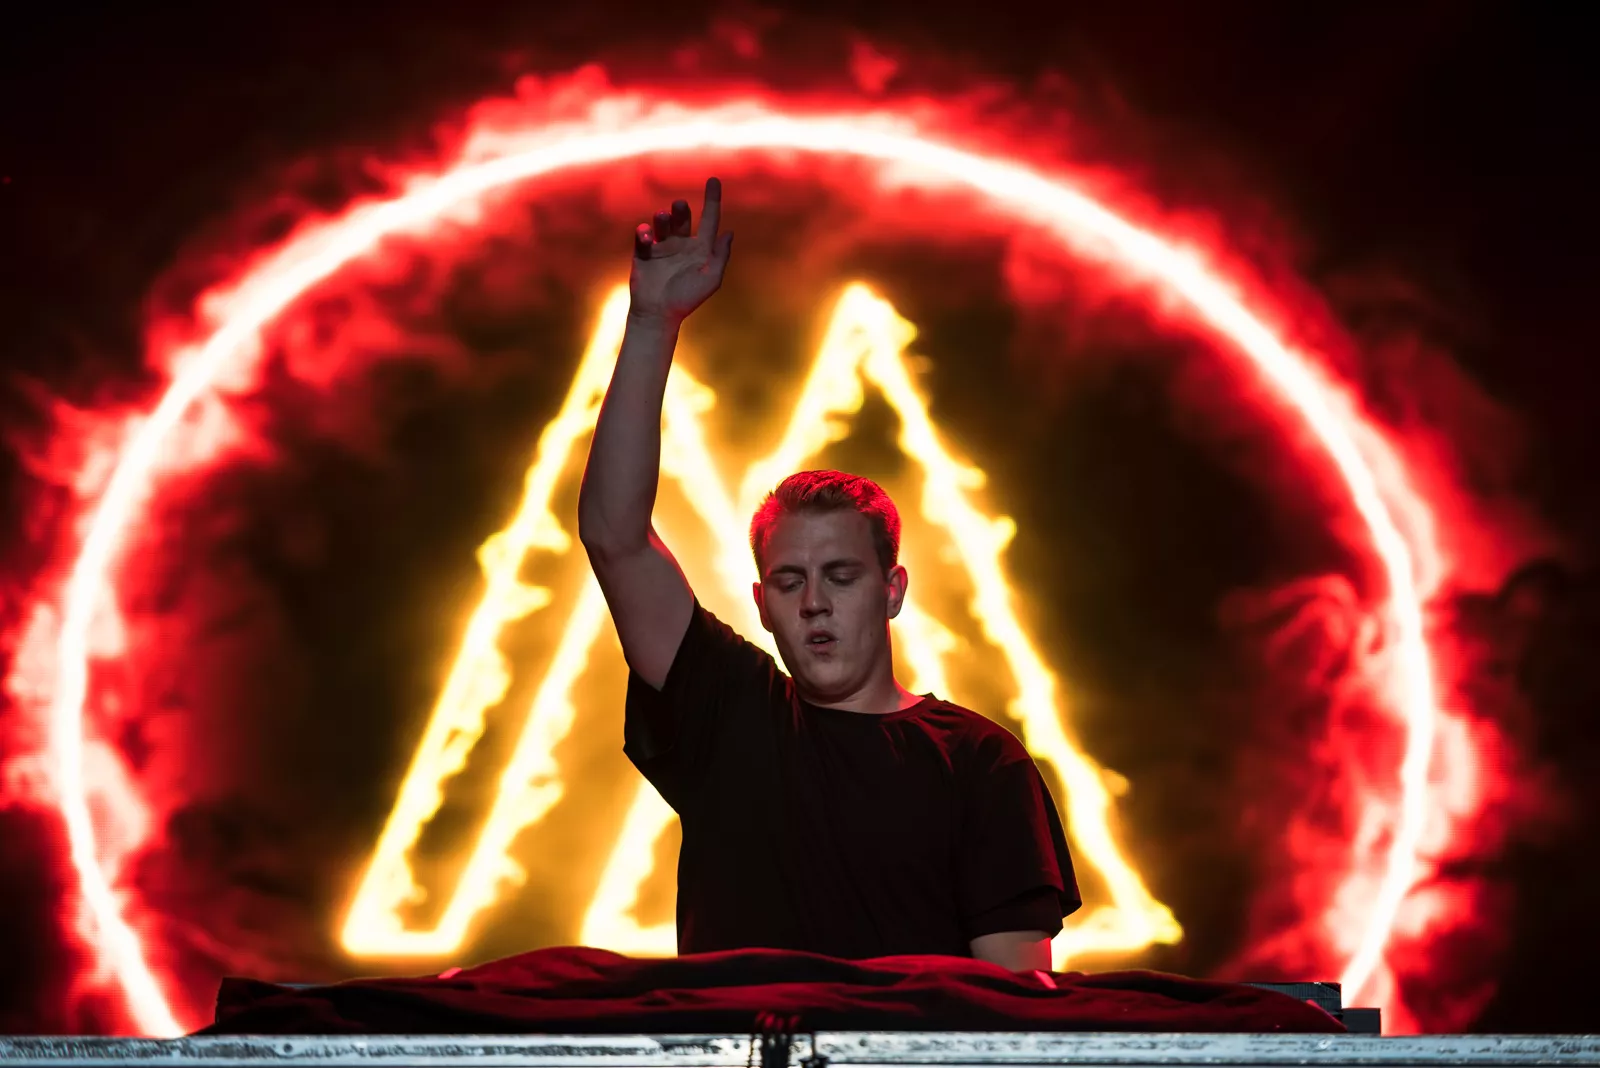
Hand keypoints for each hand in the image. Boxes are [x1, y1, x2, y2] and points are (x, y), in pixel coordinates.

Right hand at [629, 177, 733, 325]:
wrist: (659, 315)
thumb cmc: (687, 299)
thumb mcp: (711, 279)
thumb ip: (720, 256)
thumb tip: (729, 232)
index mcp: (701, 249)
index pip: (709, 220)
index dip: (712, 200)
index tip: (714, 180)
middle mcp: (682, 244)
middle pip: (683, 219)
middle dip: (681, 210)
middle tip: (680, 205)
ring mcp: (662, 248)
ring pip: (663, 223)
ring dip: (663, 218)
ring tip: (662, 217)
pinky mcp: (644, 253)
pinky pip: (643, 236)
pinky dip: (644, 232)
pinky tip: (646, 235)